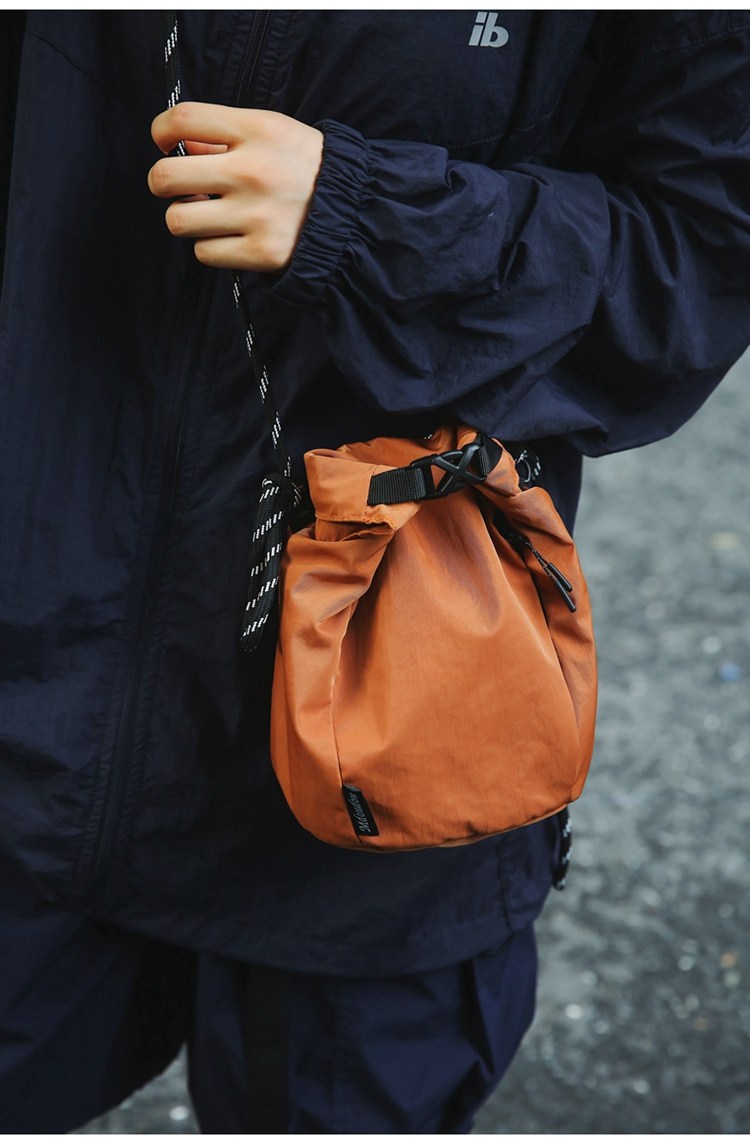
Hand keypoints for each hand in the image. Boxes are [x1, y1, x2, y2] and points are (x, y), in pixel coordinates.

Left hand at [148, 103, 323, 271]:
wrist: (355, 213)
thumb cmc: (306, 169)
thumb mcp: (274, 133)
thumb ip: (225, 135)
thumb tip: (181, 148)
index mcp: (258, 130)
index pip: (183, 119)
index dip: (161, 131)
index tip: (165, 143)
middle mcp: (254, 171)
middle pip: (166, 177)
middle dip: (162, 184)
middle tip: (179, 188)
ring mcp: (257, 215)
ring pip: (179, 220)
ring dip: (188, 219)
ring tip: (211, 215)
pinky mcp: (262, 253)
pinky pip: (204, 253)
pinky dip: (212, 247)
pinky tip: (232, 237)